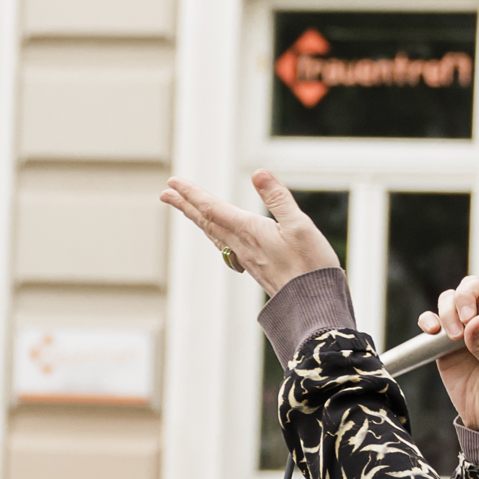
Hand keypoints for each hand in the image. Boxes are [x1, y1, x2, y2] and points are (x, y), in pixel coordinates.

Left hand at [160, 170, 340, 296]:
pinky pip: (226, 247)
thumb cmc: (311, 266)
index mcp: (249, 231)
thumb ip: (278, 198)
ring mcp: (247, 259)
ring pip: (215, 235)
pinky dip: (215, 235)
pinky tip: (218, 238)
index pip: (213, 208)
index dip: (192, 193)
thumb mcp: (300, 225)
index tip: (172, 182)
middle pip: (207, 221)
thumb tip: (258, 173)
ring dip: (198, 219)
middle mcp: (242, 245)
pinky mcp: (256, 269)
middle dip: (186, 205)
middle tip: (165, 193)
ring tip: (187, 210)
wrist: (313, 305)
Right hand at [420, 272, 478, 441]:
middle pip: (473, 288)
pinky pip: (433, 322)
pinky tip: (432, 330)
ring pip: (451, 300)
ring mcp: (466, 330)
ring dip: (448, 310)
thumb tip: (475, 321)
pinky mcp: (445, 344)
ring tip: (452, 335)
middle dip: (466, 296)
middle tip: (466, 319)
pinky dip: (429, 320)